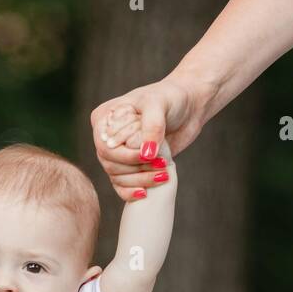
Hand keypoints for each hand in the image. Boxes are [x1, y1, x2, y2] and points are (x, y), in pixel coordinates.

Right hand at [91, 75, 203, 201]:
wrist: (188, 105)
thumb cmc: (171, 97)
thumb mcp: (159, 104)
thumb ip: (152, 127)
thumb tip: (146, 154)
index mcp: (104, 118)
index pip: (105, 146)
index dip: (126, 156)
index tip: (150, 155)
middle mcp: (106, 137)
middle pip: (109, 164)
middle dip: (135, 169)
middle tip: (162, 165)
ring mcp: (117, 152)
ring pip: (116, 177)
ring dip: (139, 180)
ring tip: (163, 175)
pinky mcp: (130, 165)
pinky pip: (122, 185)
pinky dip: (132, 192)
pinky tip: (145, 194)